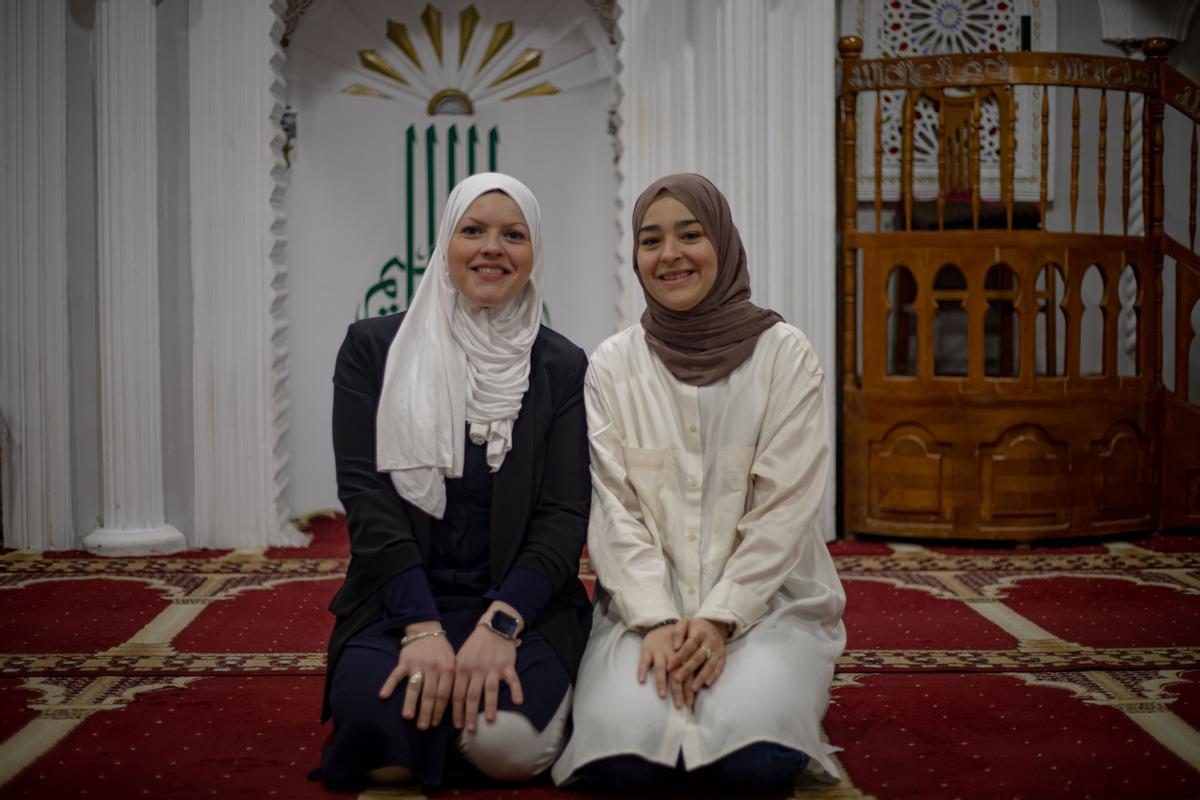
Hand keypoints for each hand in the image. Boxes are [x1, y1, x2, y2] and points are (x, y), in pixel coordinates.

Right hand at [379, 621, 454, 729]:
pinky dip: (389, 684)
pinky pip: (396, 674)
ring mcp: (418, 664)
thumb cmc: (441, 652)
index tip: (435, 724)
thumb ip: (452, 681)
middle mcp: (433, 667)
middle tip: (423, 727)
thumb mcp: (453, 663)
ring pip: (414, 686)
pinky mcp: (404, 660)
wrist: (426, 631)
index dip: (439, 710)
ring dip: (410, 703)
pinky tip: (384, 695)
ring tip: (408, 717)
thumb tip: (455, 707)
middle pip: (429, 694)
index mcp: (448, 668)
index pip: (444, 694)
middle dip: (426, 712)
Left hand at [452, 604, 522, 732]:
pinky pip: (512, 679)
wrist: (493, 629)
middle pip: (472, 695)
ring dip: (489, 706)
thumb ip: (455, 677)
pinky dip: (516, 690)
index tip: (456, 725)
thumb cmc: (474, 647)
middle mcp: (477, 669)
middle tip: (470, 729)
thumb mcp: (460, 658)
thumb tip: (448, 700)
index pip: (457, 694)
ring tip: (489, 720)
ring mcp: (493, 667)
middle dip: (470, 714)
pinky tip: (518, 701)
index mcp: (462, 668)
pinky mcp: (507, 665)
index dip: (456, 711)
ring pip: (490, 689)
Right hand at [637, 620, 685, 701]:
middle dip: (678, 690)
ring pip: (660, 668)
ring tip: (662, 695)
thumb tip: (700, 685)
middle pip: (675, 674)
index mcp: (683, 656)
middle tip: (679, 705)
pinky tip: (642, 681)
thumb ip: (691, 664)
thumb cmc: (677, 642)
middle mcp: (672, 655)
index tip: (690, 703)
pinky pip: (644, 661)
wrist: (661, 623)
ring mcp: (659, 652)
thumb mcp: (687, 649)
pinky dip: (642, 670)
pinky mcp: (647, 650)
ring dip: (661, 682)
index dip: (688, 689)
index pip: (688, 674)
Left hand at [666, 618, 727, 707]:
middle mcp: (710, 641)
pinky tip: (707, 685)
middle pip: (698, 657)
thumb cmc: (694, 627)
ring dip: (701, 677)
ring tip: (692, 688)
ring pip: (710, 665)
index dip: (679, 657)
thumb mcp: (684, 623)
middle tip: (677, 680)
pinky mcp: (723, 657)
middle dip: (687, 669)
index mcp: (699, 632)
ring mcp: (718, 650)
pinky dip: (713, 676)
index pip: (688, 646)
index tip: (668, 667)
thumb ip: (678, 632)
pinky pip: (719, 668)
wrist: (715, 625)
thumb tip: (675, 647)